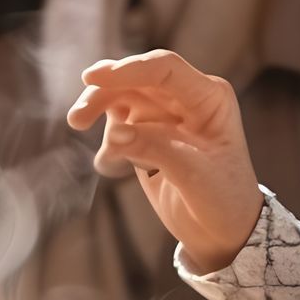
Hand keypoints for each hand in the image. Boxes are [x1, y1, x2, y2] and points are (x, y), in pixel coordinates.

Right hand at [67, 51, 262, 274]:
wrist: (222, 231)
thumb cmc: (222, 199)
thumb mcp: (193, 175)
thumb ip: (155, 149)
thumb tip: (115, 134)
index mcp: (210, 98)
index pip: (166, 70)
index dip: (131, 69)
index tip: (95, 79)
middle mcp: (188, 98)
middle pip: (137, 80)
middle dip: (105, 91)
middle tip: (77, 118)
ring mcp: (166, 114)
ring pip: (123, 96)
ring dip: (98, 107)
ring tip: (78, 124)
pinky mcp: (149, 134)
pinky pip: (119, 123)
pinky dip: (109, 138)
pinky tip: (108, 164)